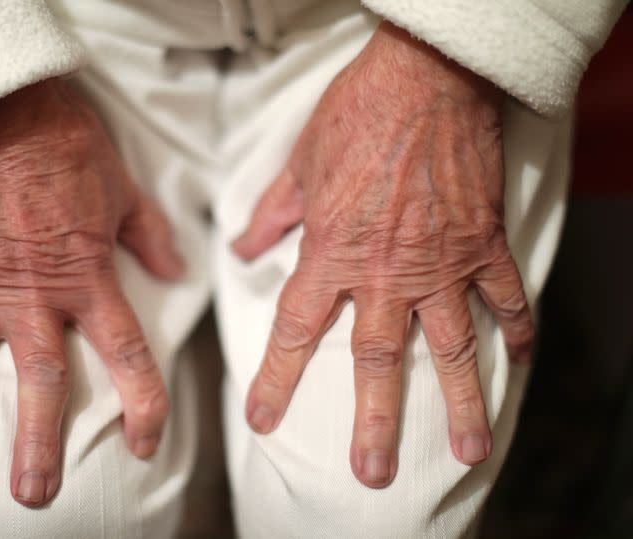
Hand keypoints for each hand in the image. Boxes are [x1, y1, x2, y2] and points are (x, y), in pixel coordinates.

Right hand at [0, 78, 183, 505]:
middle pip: (39, 383)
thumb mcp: (123, 193)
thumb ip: (150, 237)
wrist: (1, 108)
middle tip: (33, 495)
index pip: (125, 357)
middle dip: (36, 443)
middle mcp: (32, 296)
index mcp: (86, 282)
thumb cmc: (69, 148)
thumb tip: (176, 268)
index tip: (144, 444)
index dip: (141, 405)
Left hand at [233, 22, 533, 487]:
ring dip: (463, 401)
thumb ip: (273, 215)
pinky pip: (506, 296)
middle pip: (376, 360)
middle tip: (373, 470)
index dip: (276, 380)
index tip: (264, 421)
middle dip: (374, 422)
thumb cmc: (357, 115)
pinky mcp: (484, 242)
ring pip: (452, 347)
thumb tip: (246, 248)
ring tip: (471, 450)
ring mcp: (442, 262)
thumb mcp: (300, 165)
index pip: (296, 331)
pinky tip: (521, 361)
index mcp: (332, 254)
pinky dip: (517, 328)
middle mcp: (386, 272)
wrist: (424, 77)